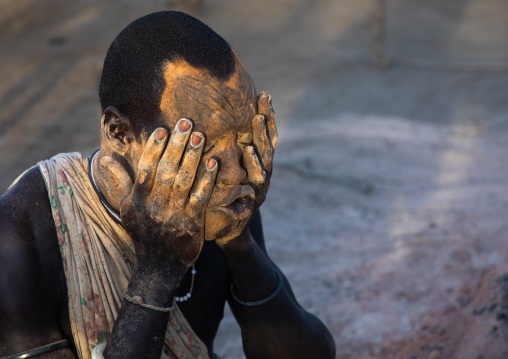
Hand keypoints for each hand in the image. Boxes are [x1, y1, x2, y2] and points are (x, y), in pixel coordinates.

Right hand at [119, 119, 217, 274]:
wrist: (158, 267)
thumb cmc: (143, 232)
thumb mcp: (127, 208)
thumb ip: (120, 181)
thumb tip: (104, 159)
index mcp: (139, 199)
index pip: (146, 168)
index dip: (154, 148)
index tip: (162, 129)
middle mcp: (155, 205)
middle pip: (166, 170)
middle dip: (176, 144)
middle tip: (186, 121)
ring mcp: (174, 214)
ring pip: (183, 180)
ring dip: (192, 157)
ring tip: (200, 135)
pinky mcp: (192, 223)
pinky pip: (200, 197)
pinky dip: (207, 180)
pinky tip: (214, 163)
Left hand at [215, 92, 277, 246]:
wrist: (222, 231)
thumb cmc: (215, 196)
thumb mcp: (214, 169)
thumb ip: (214, 148)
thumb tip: (199, 121)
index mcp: (252, 160)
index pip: (260, 133)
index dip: (263, 114)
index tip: (262, 93)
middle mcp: (260, 169)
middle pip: (267, 139)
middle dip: (266, 118)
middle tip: (264, 98)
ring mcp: (260, 184)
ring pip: (265, 157)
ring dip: (261, 137)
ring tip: (256, 118)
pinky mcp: (255, 199)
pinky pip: (256, 178)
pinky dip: (253, 163)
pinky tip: (249, 150)